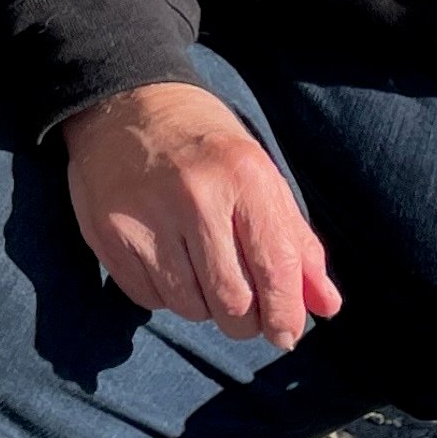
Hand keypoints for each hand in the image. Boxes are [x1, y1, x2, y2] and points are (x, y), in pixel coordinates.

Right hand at [60, 83, 341, 348]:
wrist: (125, 105)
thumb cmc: (206, 148)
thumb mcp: (261, 179)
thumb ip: (296, 245)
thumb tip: (327, 307)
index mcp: (244, 177)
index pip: (275, 269)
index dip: (286, 314)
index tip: (286, 333)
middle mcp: (195, 197)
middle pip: (232, 302)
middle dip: (245, 320)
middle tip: (244, 307)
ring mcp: (147, 217)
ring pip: (189, 307)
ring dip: (204, 305)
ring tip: (201, 270)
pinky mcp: (110, 234)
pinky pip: (149, 299)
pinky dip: (165, 295)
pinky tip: (167, 261)